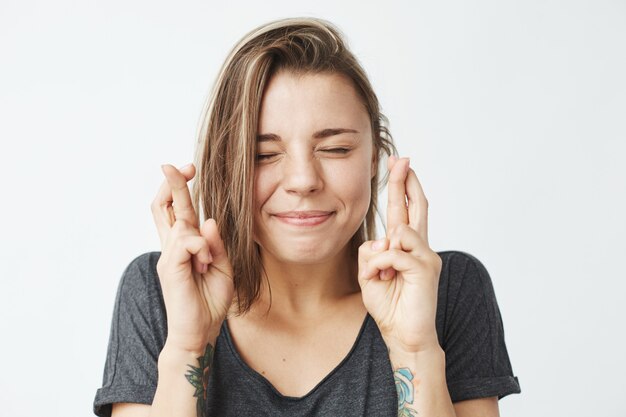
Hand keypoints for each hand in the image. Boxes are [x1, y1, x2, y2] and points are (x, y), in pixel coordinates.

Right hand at [152, 163, 234, 351]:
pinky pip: (186, 243)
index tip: (188, 169)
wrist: (199, 334)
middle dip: (171, 184)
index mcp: (183, 247)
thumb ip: (217, 245)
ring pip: (182, 226)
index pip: (175, 211)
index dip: (178, 188)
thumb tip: (210, 220)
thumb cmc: (210, 303)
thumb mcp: (223, 269)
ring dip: (202, 239)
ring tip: (209, 264)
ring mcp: (168, 258)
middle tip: (176, 165)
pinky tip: (205, 265)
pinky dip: (201, 248)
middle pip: (164, 207)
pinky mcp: (170, 268)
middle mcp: (171, 249)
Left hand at [358, 156, 441, 353]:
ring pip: (398, 231)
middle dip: (405, 181)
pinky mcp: (425, 268)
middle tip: (402, 158)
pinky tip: (382, 280)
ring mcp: (425, 256)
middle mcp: (419, 247)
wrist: (405, 335)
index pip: (405, 211)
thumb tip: (382, 239)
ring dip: (379, 255)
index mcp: (406, 248)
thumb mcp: (369, 274)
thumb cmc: (390, 306)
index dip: (401, 187)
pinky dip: (380, 267)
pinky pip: (393, 253)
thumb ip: (371, 253)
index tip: (399, 165)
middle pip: (415, 206)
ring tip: (381, 277)